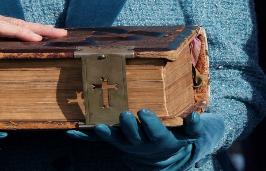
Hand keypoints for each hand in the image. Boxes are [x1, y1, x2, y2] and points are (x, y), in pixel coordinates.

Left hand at [0, 0, 67, 41]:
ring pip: (12, 23)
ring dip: (34, 28)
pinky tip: (33, 36)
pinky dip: (22, 29)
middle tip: (62, 34)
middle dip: (37, 28)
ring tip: (57, 34)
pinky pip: (5, 26)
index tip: (36, 37)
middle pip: (13, 22)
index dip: (17, 32)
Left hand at [67, 109, 203, 170]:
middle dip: (128, 126)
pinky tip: (70, 132)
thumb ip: (193, 128)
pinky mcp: (112, 139)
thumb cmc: (174, 136)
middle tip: (124, 114)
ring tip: (99, 127)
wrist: (159, 154)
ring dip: (105, 133)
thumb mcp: (188, 135)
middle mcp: (139, 142)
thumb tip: (195, 116)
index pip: (155, 133)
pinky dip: (84, 136)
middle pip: (133, 136)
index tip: (145, 112)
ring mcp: (124, 142)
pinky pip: (95, 140)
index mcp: (159, 139)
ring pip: (114, 138)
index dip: (150, 124)